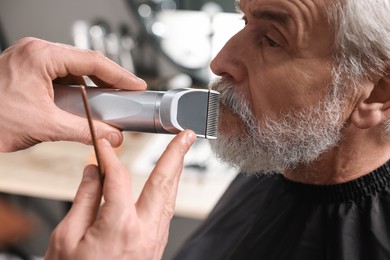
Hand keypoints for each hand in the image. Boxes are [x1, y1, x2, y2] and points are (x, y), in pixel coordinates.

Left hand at [0, 37, 145, 151]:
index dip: (119, 74)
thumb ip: (84, 130)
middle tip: (128, 92)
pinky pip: (61, 72)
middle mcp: (35, 51)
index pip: (92, 60)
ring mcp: (31, 58)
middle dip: (109, 78)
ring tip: (110, 98)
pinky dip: (77, 85)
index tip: (136, 85)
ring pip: (74, 66)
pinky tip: (84, 99)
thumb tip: (112, 136)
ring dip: (93, 82)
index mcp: (40, 56)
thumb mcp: (44, 125)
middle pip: (85, 60)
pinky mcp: (28, 68)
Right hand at [45, 130, 195, 258]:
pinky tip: (165, 185)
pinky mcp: (156, 246)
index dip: (109, 157)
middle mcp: (144, 231)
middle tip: (185, 136)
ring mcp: (154, 240)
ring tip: (180, 153)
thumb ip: (84, 199)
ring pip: (170, 197)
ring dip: (175, 172)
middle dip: (176, 155)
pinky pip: (165, 212)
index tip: (103, 146)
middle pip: (164, 183)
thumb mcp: (67, 237)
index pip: (118, 178)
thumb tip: (93, 172)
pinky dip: (167, 193)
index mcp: (119, 226)